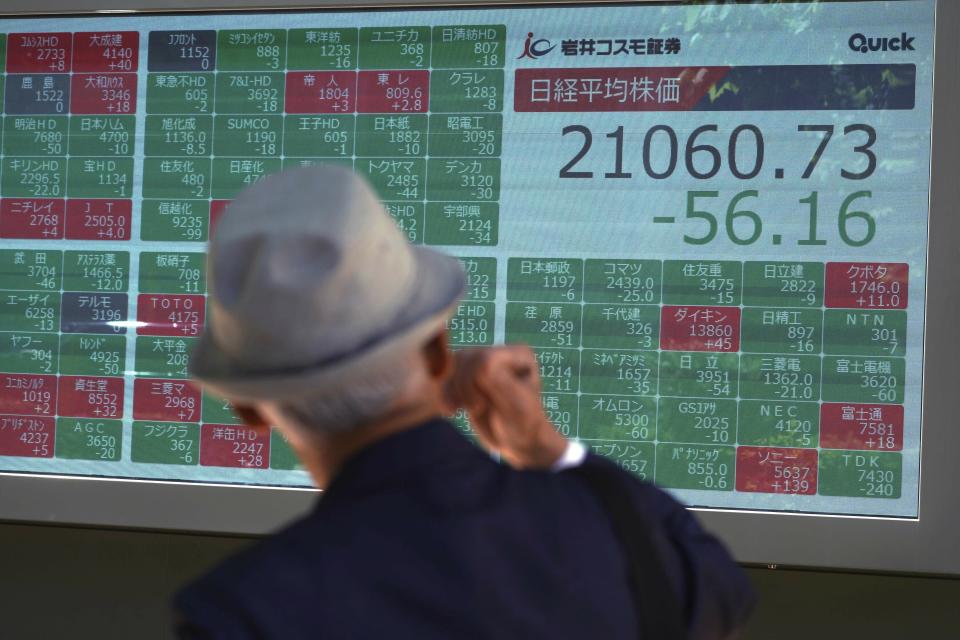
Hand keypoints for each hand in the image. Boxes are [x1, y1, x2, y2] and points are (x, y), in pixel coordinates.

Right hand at [444, 345, 567, 469]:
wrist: (517, 442)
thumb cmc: (523, 425)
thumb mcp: (516, 405)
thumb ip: (500, 382)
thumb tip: (482, 364)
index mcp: (519, 354)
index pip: (484, 358)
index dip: (477, 383)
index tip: (485, 405)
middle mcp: (502, 352)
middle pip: (466, 358)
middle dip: (465, 387)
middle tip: (477, 409)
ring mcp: (484, 361)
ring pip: (453, 363)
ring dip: (452, 390)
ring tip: (463, 409)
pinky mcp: (469, 372)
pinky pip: (445, 372)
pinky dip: (443, 392)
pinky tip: (452, 409)